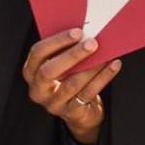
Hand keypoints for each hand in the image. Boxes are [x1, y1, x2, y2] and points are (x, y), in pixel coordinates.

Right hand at [22, 30, 121, 144]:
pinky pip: (89, 93)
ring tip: (105, 54)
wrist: (78, 111)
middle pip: (49, 71)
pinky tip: (113, 65)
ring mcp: (53, 103)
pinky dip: (103, 77)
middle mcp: (38, 89)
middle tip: (92, 43)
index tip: (77, 32)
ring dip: (91, 67)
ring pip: (72, 84)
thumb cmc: (68, 78)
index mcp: (31, 72)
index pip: (38, 53)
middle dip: (72, 55)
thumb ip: (64, 50)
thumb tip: (85, 31)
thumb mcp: (60, 65)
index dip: (56, 41)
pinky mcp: (71, 113)